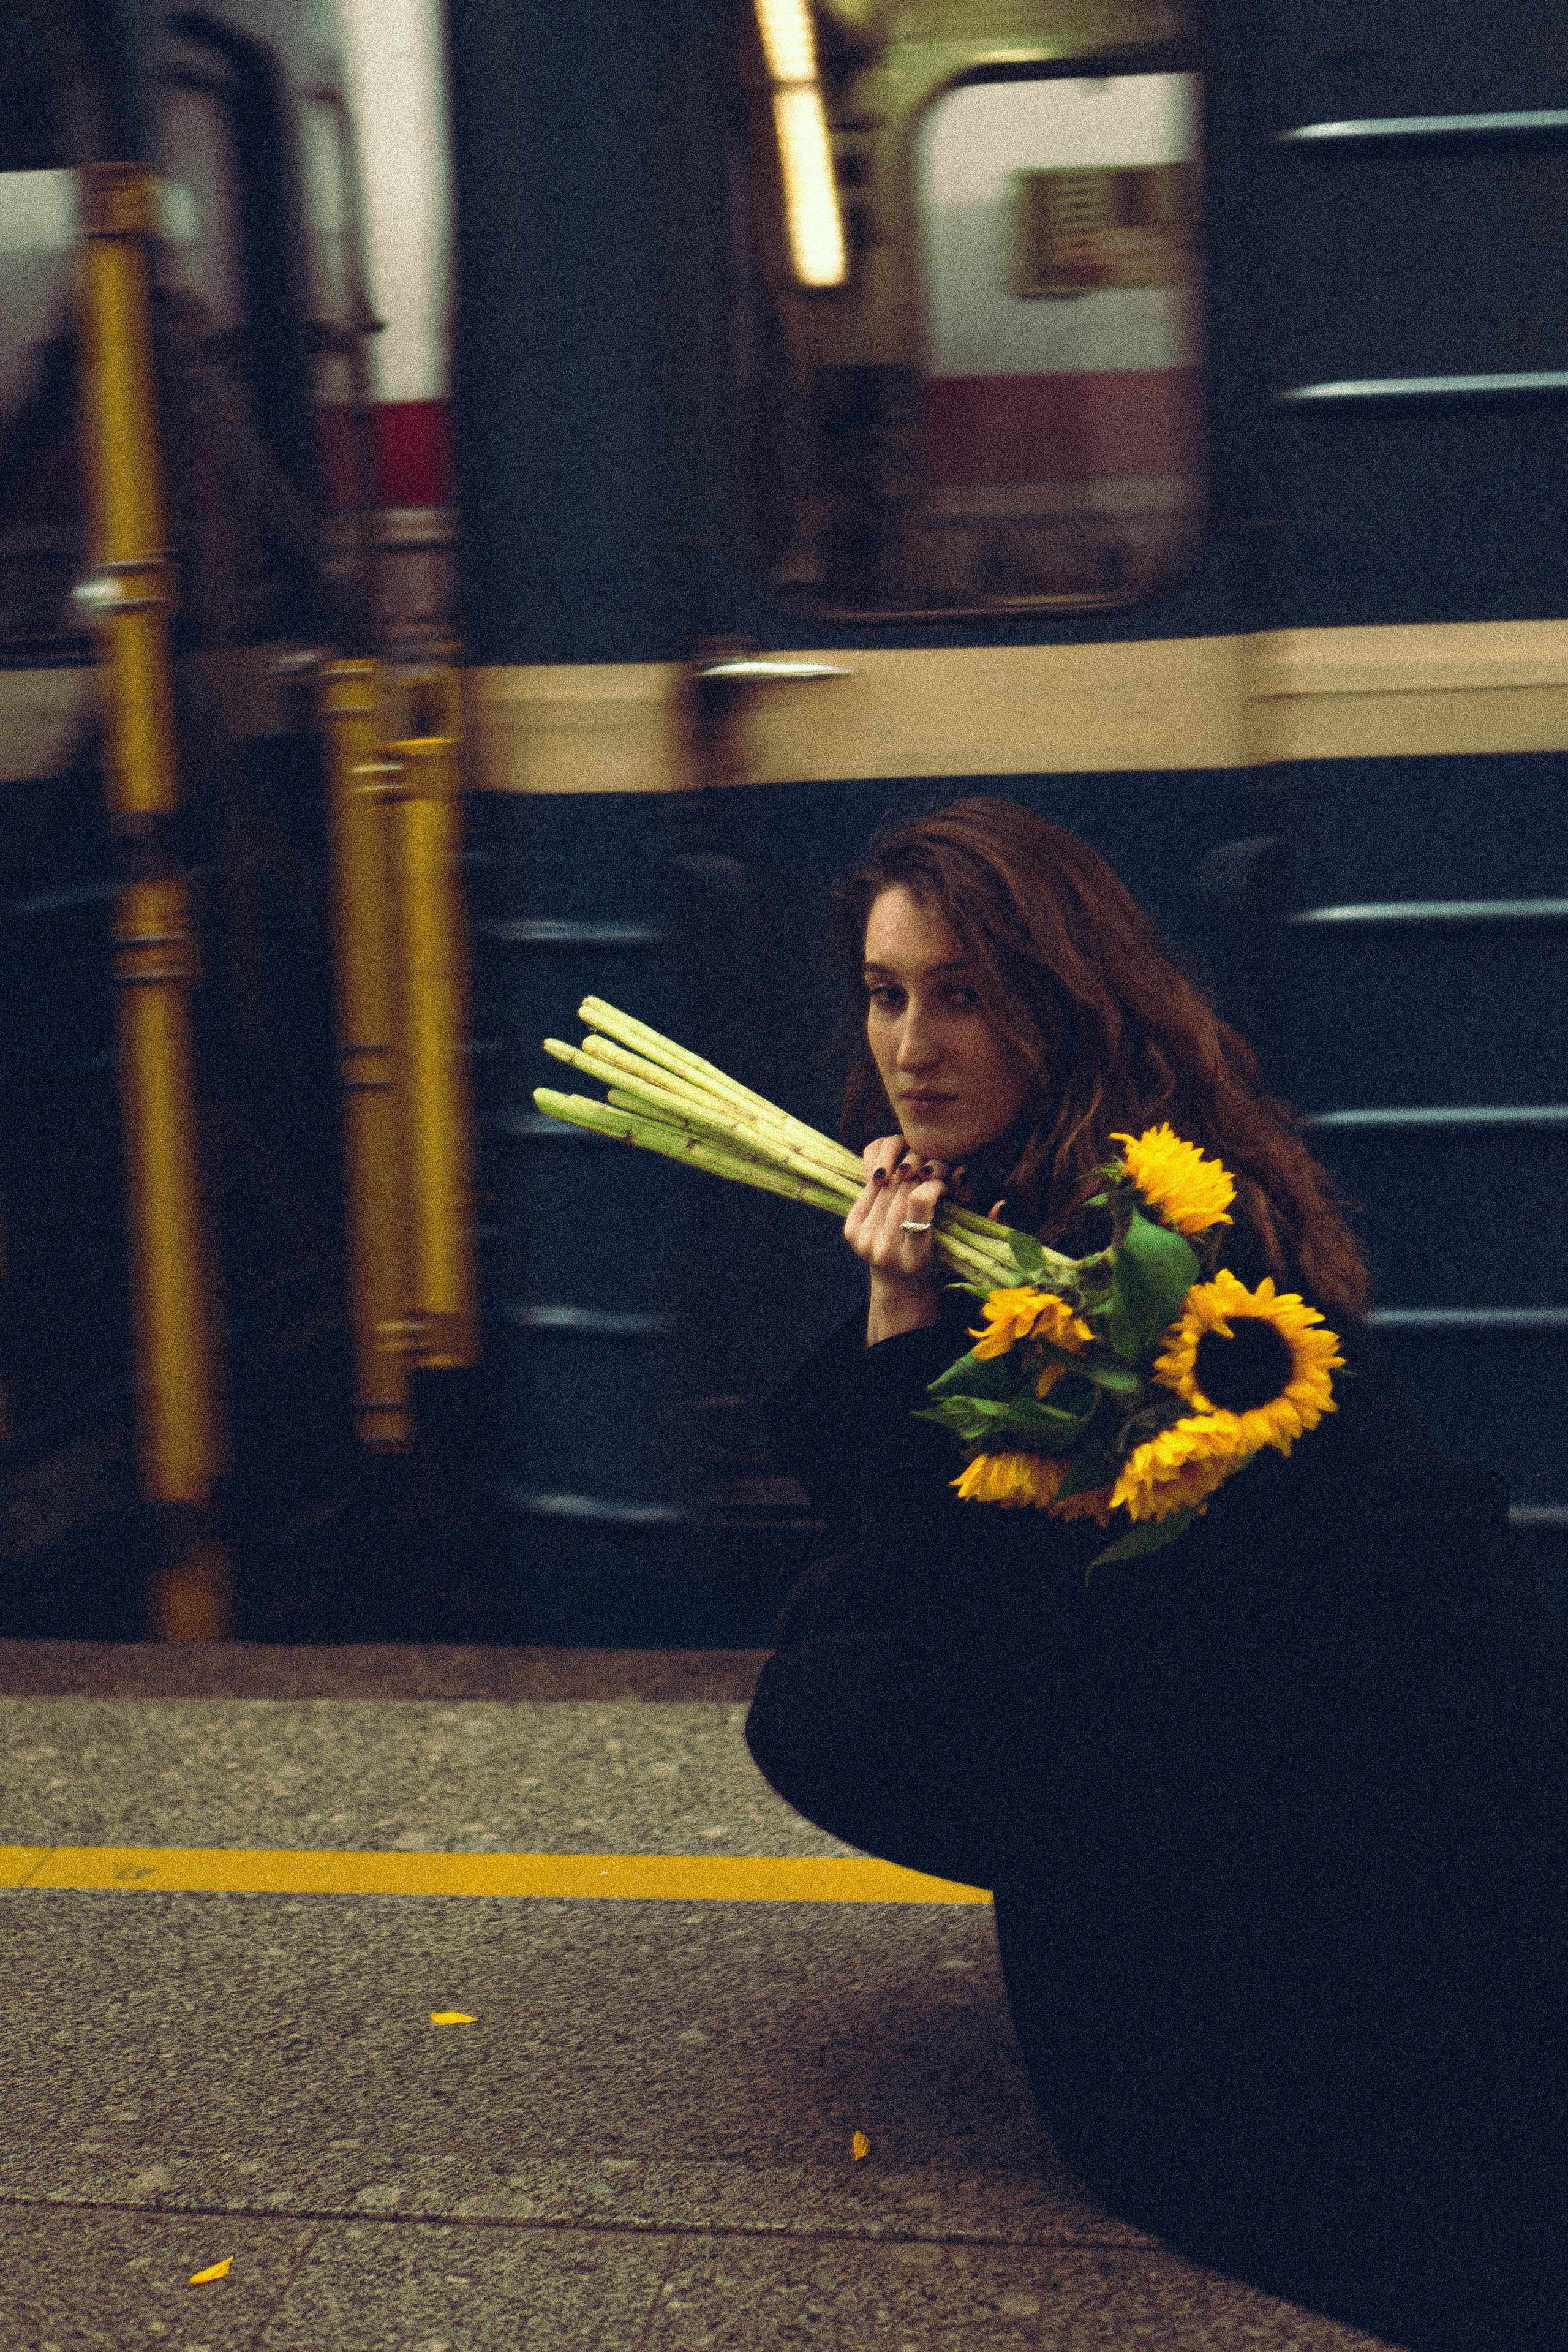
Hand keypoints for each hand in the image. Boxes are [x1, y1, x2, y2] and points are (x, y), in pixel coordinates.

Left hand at [844, 1136, 958, 1344]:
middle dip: (919, 1172)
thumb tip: (977, 1182)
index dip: (934, 1184)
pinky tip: (899, 1179)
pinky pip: (869, 1189)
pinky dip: (886, 1177)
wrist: (901, 1285)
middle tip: (931, 1169)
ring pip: (885, 1185)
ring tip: (917, 1172)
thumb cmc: (941, 1260)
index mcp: (915, 1259)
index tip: (943, 1182)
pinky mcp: (850, 1231)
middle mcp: (884, 1252)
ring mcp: (863, 1241)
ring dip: (903, 1171)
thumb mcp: (962, 1240)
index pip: (919, 1203)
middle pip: (901, 1190)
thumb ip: (976, 1214)